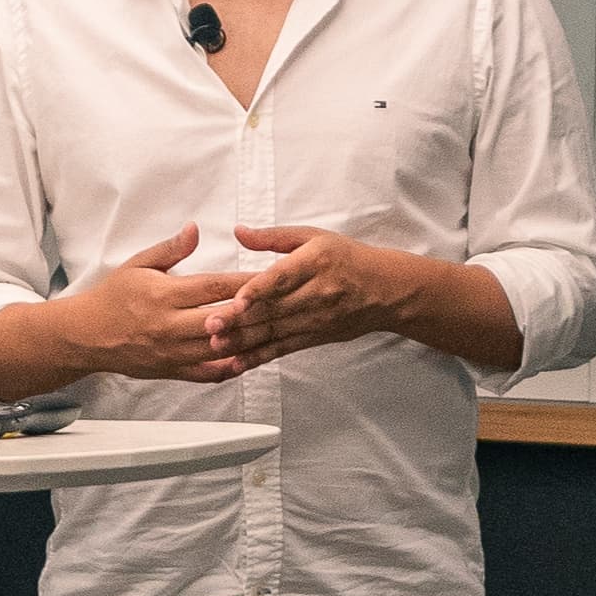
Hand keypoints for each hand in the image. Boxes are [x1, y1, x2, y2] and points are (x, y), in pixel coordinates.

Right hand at [0, 228, 252, 398]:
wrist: (86, 336)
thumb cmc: (114, 296)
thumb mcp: (138, 264)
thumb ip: (170, 249)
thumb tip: (196, 228)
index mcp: (164, 295)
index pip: (214, 287)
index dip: (246, 282)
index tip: (272, 276)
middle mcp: (170, 326)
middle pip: (224, 321)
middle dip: (255, 313)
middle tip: (286, 305)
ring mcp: (172, 353)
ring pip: (221, 350)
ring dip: (249, 341)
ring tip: (276, 331)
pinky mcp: (172, 371)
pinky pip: (208, 373)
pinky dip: (232, 367)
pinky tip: (251, 357)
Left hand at [207, 226, 417, 366]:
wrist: (386, 290)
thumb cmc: (346, 257)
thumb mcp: (313, 236)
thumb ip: (272, 236)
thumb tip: (238, 231)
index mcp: (315, 262)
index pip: (282, 278)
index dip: (257, 290)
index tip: (235, 300)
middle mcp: (316, 293)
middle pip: (273, 308)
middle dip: (240, 319)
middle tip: (209, 325)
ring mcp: (316, 319)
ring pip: (275, 331)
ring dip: (243, 340)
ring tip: (215, 345)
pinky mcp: (315, 337)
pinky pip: (283, 349)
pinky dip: (259, 357)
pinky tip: (237, 364)